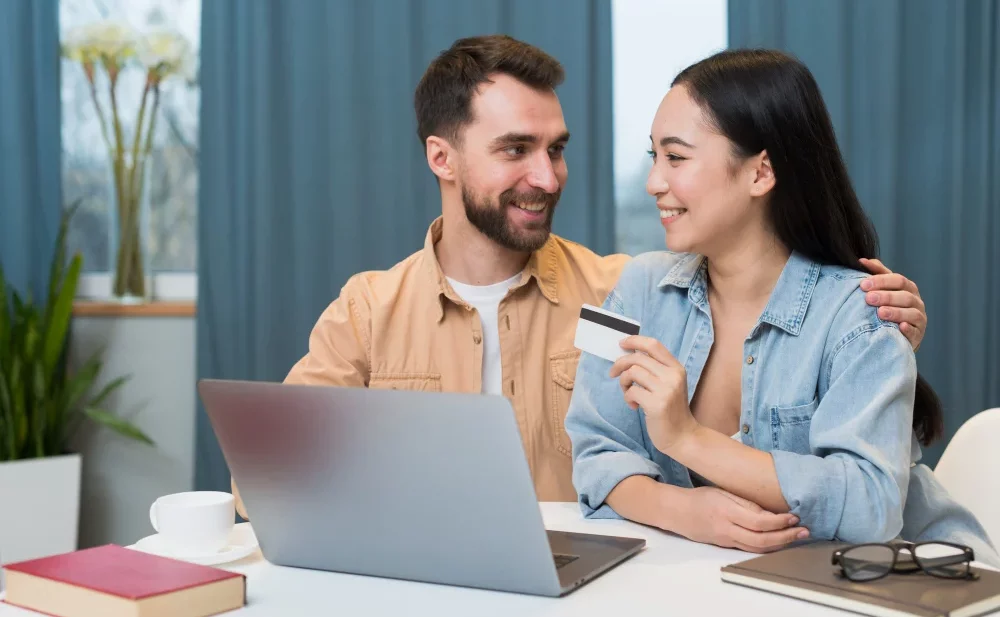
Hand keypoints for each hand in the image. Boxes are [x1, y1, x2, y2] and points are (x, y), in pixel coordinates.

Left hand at [610, 335, 697, 453]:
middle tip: (613, 374)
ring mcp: (666, 390)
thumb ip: (655, 369)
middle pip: (637, 358)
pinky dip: (628, 397)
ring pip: (632, 372)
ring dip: (623, 382)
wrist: (683, 436)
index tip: (622, 344)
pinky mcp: (657, 404)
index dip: (634, 340)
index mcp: (676, 368)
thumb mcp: (669, 384)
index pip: (653, 345)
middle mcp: (673, 376)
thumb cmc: (671, 410)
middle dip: (620, 364)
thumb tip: (629, 354)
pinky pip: (631, 391)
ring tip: (628, 393)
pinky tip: (635, 406)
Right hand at [676, 486, 808, 552]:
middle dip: (786, 537)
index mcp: (726, 511)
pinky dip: (768, 546)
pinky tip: (779, 542)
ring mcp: (727, 540)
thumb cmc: (699, 498)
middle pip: (761, 540)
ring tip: (797, 537)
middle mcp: (727, 529)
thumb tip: (768, 511)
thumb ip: (745, 502)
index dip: (779, 521)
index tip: (794, 516)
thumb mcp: (722, 492)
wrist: (678, 513)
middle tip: (803, 531)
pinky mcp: (727, 546)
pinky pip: (751, 548)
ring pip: (758, 548)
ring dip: (780, 544)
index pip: (758, 521)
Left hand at [859, 258, 926, 350]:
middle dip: (886, 296)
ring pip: (911, 313)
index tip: (863, 285)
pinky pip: (915, 331)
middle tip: (869, 298)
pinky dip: (908, 329)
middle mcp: (916, 301)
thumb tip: (861, 261)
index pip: (897, 280)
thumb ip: (876, 274)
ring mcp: (919, 318)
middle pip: (905, 296)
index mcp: (907, 287)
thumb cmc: (887, 305)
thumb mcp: (882, 289)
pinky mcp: (918, 334)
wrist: (894, 332)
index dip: (881, 281)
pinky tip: (900, 327)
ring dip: (896, 312)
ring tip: (880, 313)